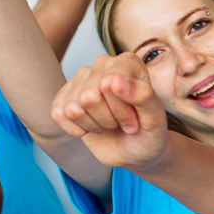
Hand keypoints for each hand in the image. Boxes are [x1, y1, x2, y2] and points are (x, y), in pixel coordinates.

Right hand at [50, 53, 170, 169]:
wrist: (134, 151)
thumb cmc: (147, 133)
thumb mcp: (154, 120)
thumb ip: (143, 97)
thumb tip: (115, 80)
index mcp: (128, 62)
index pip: (109, 84)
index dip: (122, 111)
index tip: (135, 119)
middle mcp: (102, 64)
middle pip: (89, 97)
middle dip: (107, 119)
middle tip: (120, 122)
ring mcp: (81, 78)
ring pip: (73, 108)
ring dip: (94, 125)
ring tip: (108, 123)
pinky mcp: (65, 96)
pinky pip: (58, 114)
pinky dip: (76, 129)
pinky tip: (91, 126)